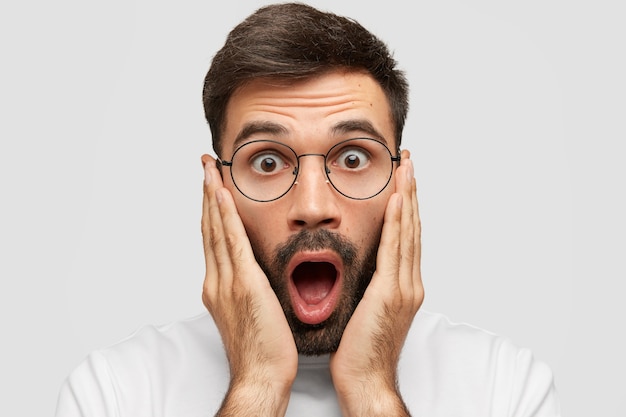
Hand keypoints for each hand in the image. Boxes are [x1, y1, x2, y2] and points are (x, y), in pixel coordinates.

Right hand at [201, 155, 297, 415]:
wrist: (261, 376)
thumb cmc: (262, 351)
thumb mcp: (252, 312)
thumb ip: (250, 289)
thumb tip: (257, 275)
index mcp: (219, 287)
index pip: (212, 239)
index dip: (212, 210)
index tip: (213, 187)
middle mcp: (216, 280)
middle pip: (208, 228)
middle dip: (207, 194)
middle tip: (205, 166)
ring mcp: (226, 282)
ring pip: (216, 229)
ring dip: (213, 196)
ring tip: (210, 169)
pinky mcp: (242, 284)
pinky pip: (231, 242)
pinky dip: (224, 216)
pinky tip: (223, 194)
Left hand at [329, 151, 422, 415]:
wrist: (366, 380)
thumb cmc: (361, 350)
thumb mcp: (366, 309)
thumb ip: (369, 285)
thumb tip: (360, 269)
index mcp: (402, 286)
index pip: (406, 235)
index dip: (406, 205)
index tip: (402, 179)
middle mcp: (409, 282)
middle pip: (412, 226)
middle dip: (411, 191)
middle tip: (409, 161)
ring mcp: (404, 287)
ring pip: (407, 231)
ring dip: (407, 197)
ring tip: (406, 168)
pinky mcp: (392, 293)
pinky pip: (395, 249)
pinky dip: (398, 222)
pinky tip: (397, 199)